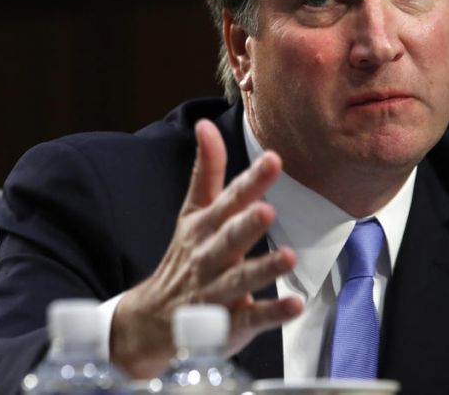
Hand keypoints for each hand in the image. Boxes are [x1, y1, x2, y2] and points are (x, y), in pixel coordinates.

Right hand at [109, 119, 302, 376]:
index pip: (228, 199)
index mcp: (204, 226)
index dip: (250, 181)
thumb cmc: (184, 258)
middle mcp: (209, 256)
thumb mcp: (192, 212)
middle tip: (266, 209)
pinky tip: (294, 305)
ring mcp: (216, 291)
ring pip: (239, 279)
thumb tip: (205, 124)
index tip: (273, 159)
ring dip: (262, 268)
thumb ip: (207, 170)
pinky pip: (250, 319)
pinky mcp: (227, 324)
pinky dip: (272, 313)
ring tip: (286, 257)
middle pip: (228, 238)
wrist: (153, 319)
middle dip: (245, 224)